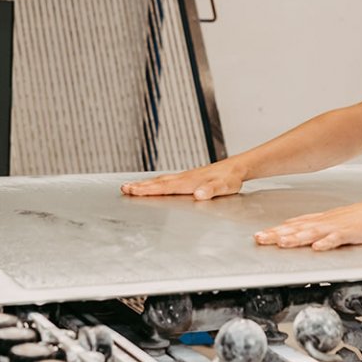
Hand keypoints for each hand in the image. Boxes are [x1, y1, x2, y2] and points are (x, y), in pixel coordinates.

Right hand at [120, 161, 244, 200]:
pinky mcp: (190, 178)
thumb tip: (198, 194)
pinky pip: (169, 181)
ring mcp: (186, 177)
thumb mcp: (224, 187)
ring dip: (147, 184)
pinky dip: (157, 183)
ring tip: (132, 187)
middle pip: (159, 182)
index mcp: (189, 182)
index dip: (148, 190)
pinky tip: (154, 185)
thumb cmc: (231, 178)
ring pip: (162, 180)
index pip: (165, 187)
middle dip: (141, 186)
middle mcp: (185, 178)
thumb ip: (211, 190)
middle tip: (123, 189)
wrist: (238, 168)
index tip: (132, 191)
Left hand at [254, 198, 361, 250]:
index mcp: (324, 219)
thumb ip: (322, 227)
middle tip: (259, 239)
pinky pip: (338, 238)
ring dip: (296, 237)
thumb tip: (304, 233)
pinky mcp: (353, 232)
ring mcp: (339, 226)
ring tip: (281, 243)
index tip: (260, 234)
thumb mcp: (340, 221)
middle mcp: (328, 221)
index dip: (277, 229)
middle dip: (277, 234)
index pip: (296, 223)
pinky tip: (317, 247)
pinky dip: (327, 242)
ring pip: (313, 232)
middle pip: (298, 228)